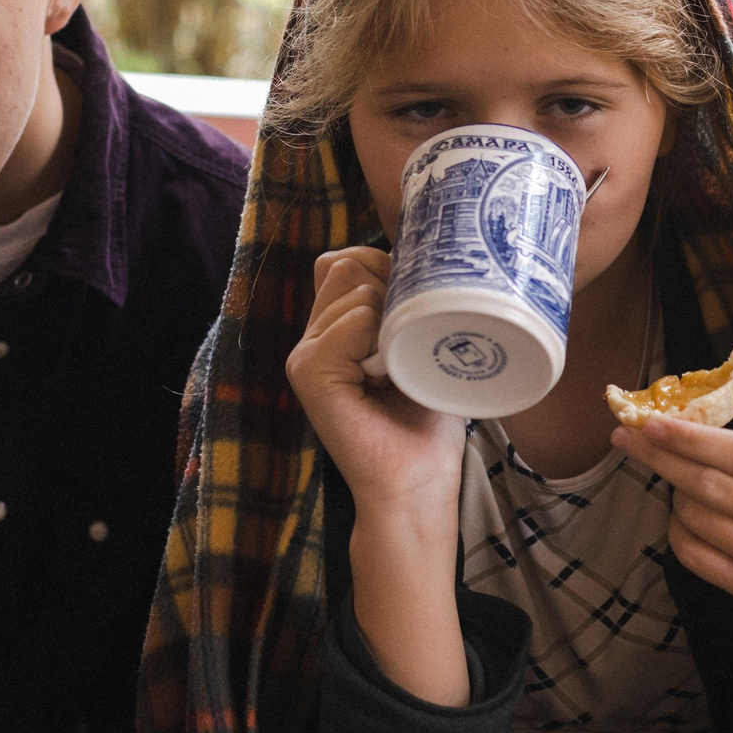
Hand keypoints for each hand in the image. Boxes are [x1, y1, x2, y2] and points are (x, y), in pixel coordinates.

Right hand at [284, 248, 469, 529]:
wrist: (418, 479)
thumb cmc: (427, 416)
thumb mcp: (419, 342)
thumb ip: (402, 299)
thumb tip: (412, 253)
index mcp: (334, 326)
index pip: (350, 259)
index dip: (391, 274)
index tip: (415, 320)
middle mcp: (313, 334)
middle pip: (349, 262)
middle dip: (393, 289)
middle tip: (407, 348)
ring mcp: (305, 351)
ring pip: (354, 285)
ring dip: (392, 317)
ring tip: (397, 367)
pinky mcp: (308, 371)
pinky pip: (353, 319)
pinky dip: (380, 338)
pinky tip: (384, 377)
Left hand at [614, 353, 732, 732]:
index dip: (692, 437)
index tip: (651, 420)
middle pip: (712, 486)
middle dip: (662, 458)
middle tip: (625, 437)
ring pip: (700, 520)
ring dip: (674, 495)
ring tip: (672, 476)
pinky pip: (698, 559)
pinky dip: (679, 533)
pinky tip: (683, 515)